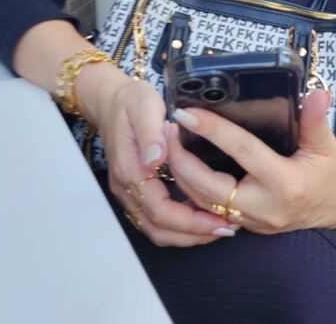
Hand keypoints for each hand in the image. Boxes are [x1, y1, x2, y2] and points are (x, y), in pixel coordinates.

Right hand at [78, 66, 234, 246]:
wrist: (109, 100)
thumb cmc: (131, 100)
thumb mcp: (144, 106)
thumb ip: (150, 132)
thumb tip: (157, 158)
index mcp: (131, 170)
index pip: (160, 211)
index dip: (190, 221)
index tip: (219, 221)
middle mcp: (126, 187)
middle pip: (158, 228)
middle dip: (193, 234)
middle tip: (226, 229)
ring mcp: (128, 191)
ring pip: (155, 228)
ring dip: (186, 234)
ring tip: (216, 227)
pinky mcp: (133, 190)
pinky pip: (153, 219)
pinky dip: (177, 225)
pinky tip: (198, 215)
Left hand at [165, 89, 335, 233]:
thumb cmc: (331, 170)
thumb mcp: (326, 143)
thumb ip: (315, 118)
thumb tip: (315, 91)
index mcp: (285, 183)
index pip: (242, 152)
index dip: (213, 130)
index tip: (188, 112)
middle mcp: (265, 206)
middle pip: (210, 186)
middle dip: (183, 159)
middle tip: (168, 128)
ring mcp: (253, 221)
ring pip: (204, 203)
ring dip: (182, 174)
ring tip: (169, 142)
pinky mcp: (246, 225)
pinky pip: (210, 211)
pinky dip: (191, 190)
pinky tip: (179, 167)